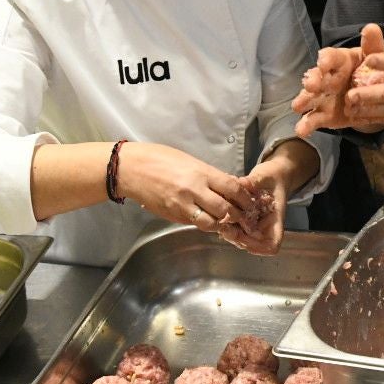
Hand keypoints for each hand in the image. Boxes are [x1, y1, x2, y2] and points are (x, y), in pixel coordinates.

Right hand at [115, 142, 269, 234]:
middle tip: (245, 218)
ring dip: (222, 224)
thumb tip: (229, 185)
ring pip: (211, 223)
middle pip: (226, 209)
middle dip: (238, 215)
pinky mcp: (173, 215)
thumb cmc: (160, 159)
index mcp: (201, 173)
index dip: (246, 198)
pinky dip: (204, 224)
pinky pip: (194, 223)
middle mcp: (194, 190)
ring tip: (228, 223)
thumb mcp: (190, 161)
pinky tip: (209, 222)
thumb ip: (210, 175)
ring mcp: (182, 205)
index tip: (252, 202)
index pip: (233, 188)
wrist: (131, 169)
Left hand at [222, 168, 285, 255]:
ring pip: (241, 238)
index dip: (258, 246)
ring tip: (220, 220)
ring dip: (229, 232)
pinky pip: (234, 227)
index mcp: (275, 220)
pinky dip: (226, 223)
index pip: (272, 245)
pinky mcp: (244, 220)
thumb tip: (242, 183)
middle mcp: (265, 226)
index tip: (244, 237)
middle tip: (224, 228)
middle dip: (237, 238)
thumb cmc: (273, 177)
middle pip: (252, 245)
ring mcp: (254, 224)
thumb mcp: (265, 177)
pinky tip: (219, 213)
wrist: (273, 175)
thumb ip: (255, 181)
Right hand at [292, 24, 383, 136]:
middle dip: (313, 80)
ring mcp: (322, 97)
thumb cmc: (374, 71)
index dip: (326, 59)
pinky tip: (301, 130)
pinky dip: (306, 125)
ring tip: (298, 107)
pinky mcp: (323, 115)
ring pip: (309, 98)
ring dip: (304, 101)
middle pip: (316, 77)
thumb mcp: (377, 57)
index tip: (323, 63)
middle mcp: (327, 77)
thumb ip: (373, 45)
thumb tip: (371, 28)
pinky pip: (313, 120)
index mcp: (339, 61)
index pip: (330, 57)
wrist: (375, 97)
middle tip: (310, 84)